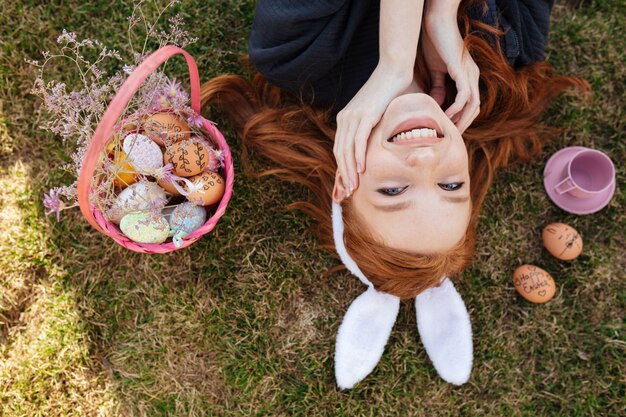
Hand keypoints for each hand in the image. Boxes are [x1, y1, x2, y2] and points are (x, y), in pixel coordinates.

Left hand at [334, 64, 411, 193]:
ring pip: (347, 149)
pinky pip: (358, 140)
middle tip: (348, 193)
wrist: (394, 71)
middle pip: (340, 153)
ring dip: (350, 171)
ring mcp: (354, 116)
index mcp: (346, 119)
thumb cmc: (390, 92)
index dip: (342, 169)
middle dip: (344, 175)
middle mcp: (346, 118)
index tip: (346, 186)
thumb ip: (374, 130)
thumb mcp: (378, 115)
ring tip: (354, 187)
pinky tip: (361, 169)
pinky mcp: (365, 114)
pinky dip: (358, 156)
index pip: (340, 150)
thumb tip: (380, 147)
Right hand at [423, 2, 479, 132]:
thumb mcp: (435, 70)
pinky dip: (455, 108)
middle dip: (464, 124)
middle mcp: (473, 76)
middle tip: (451, 136)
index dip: (462, 119)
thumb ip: (437, 86)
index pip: (470, 104)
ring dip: (461, 120)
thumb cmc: (434, 43)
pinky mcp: (463, 71)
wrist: (435, 23)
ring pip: (473, 105)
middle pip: (475, 109)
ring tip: (448, 130)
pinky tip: (445, 114)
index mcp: (468, 76)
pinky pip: (464, 96)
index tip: (449, 129)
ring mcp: (470, 74)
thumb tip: (437, 103)